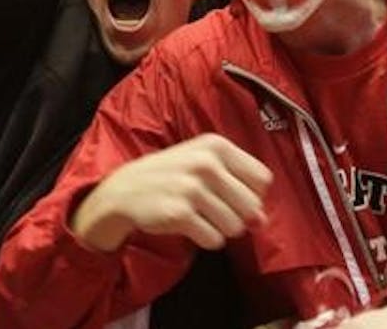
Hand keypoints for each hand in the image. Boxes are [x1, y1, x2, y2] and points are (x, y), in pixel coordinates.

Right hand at [70, 134, 271, 252]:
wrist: (124, 190)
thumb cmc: (170, 177)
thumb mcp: (203, 166)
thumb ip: (237, 186)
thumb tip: (262, 221)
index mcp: (216, 146)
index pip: (262, 179)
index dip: (253, 194)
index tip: (233, 197)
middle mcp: (207, 163)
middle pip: (252, 206)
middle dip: (237, 216)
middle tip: (213, 209)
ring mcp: (192, 188)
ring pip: (235, 226)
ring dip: (220, 229)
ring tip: (199, 216)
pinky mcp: (180, 213)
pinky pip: (214, 239)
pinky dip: (205, 239)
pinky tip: (189, 225)